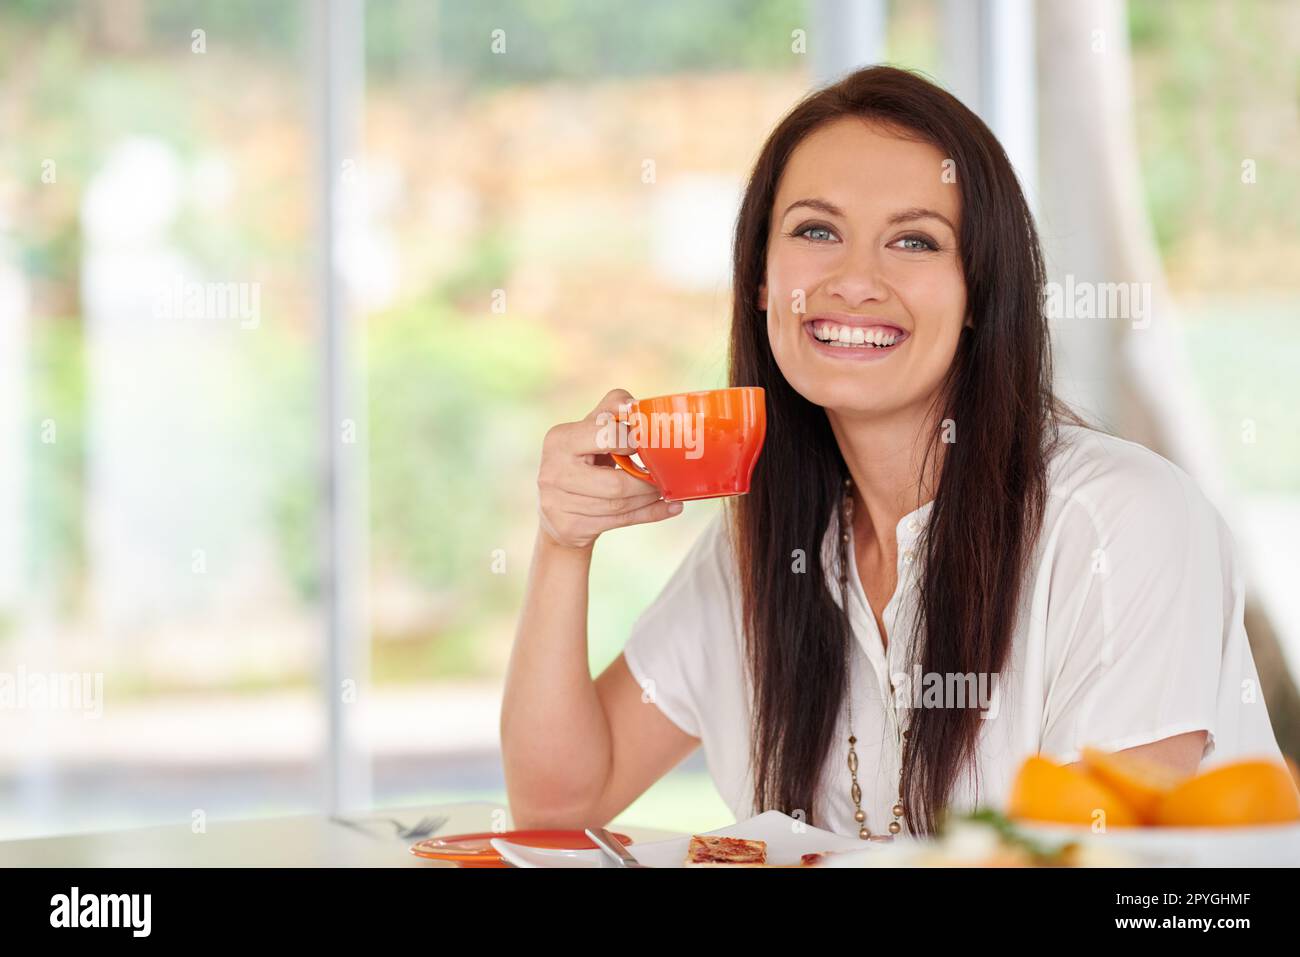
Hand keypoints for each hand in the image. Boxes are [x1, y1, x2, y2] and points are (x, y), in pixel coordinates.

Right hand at [536, 388, 683, 550]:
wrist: (558, 507)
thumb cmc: (582, 459)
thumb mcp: (591, 429)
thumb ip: (612, 409)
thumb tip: (634, 405)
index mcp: (560, 439)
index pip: (606, 436)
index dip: (633, 441)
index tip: (649, 443)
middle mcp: (553, 471)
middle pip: (615, 484)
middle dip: (646, 483)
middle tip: (665, 477)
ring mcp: (557, 503)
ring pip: (619, 506)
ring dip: (650, 499)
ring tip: (666, 491)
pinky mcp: (568, 526)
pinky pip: (619, 522)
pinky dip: (649, 515)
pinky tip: (668, 508)